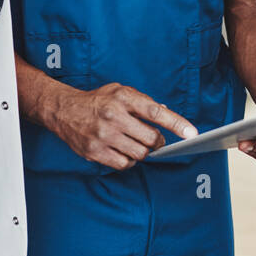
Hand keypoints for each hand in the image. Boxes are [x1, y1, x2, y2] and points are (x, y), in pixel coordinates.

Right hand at [46, 82, 196, 169]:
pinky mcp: (95, 151)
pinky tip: (122, 150)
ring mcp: (103, 135)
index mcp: (123, 98)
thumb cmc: (97, 101)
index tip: (191, 133)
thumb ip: (143, 101)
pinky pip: (124, 164)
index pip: (156, 112)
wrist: (64, 110)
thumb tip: (166, 110)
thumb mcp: (120, 91)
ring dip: (142, 151)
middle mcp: (113, 116)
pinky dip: (128, 160)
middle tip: (153, 139)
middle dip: (157, 142)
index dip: (176, 123)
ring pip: (139, 154)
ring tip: (133, 142)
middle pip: (150, 139)